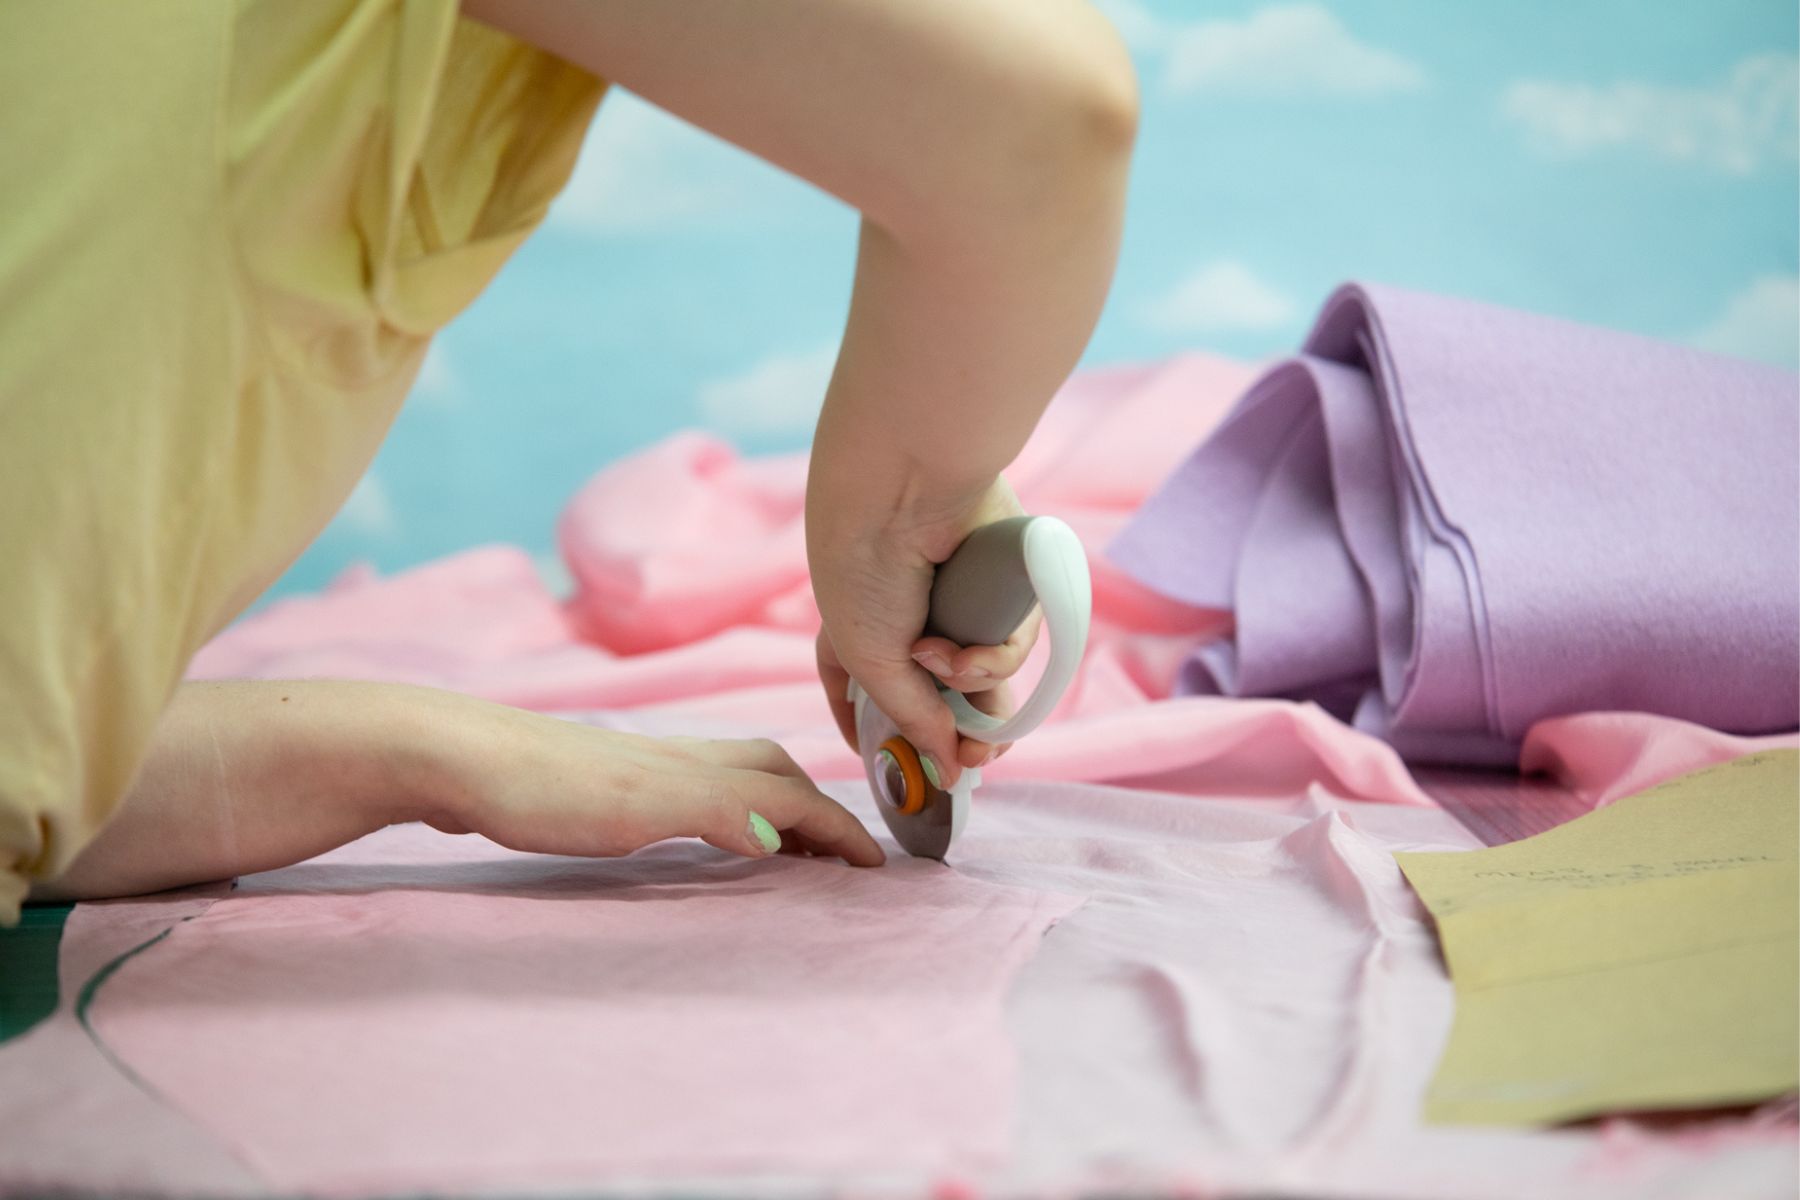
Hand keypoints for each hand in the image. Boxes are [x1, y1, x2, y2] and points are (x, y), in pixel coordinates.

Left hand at [424, 696, 884, 866]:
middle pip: (770, 769)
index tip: (880, 865)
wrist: (447, 755)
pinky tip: (698, 832)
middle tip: (843, 852)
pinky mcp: (601, 780)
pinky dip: (725, 809)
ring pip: (731, 775)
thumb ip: (713, 813)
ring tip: (787, 843)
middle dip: (818, 805)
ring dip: (774, 802)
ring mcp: (638, 765)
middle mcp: (677, 758)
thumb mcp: (635, 810)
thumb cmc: (538, 787)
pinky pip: (691, 790)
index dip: (838, 827)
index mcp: (696, 768)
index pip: (791, 793)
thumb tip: (785, 832)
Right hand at [810, 476, 1042, 784]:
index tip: (901, 771)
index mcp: (856, 638)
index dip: (883, 738)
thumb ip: (915, 722)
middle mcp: (909, 625)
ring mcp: (958, 610)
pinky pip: (1012, 645)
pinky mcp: (1003, 592)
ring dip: (970, 682)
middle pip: (946, 704)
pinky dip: (993, 651)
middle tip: (973, 759)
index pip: (864, 701)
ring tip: (949, 657)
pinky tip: (969, 635)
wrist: (907, 492)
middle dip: (962, 736)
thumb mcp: (874, 662)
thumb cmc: (866, 571)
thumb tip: (949, 774)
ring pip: (987, 681)